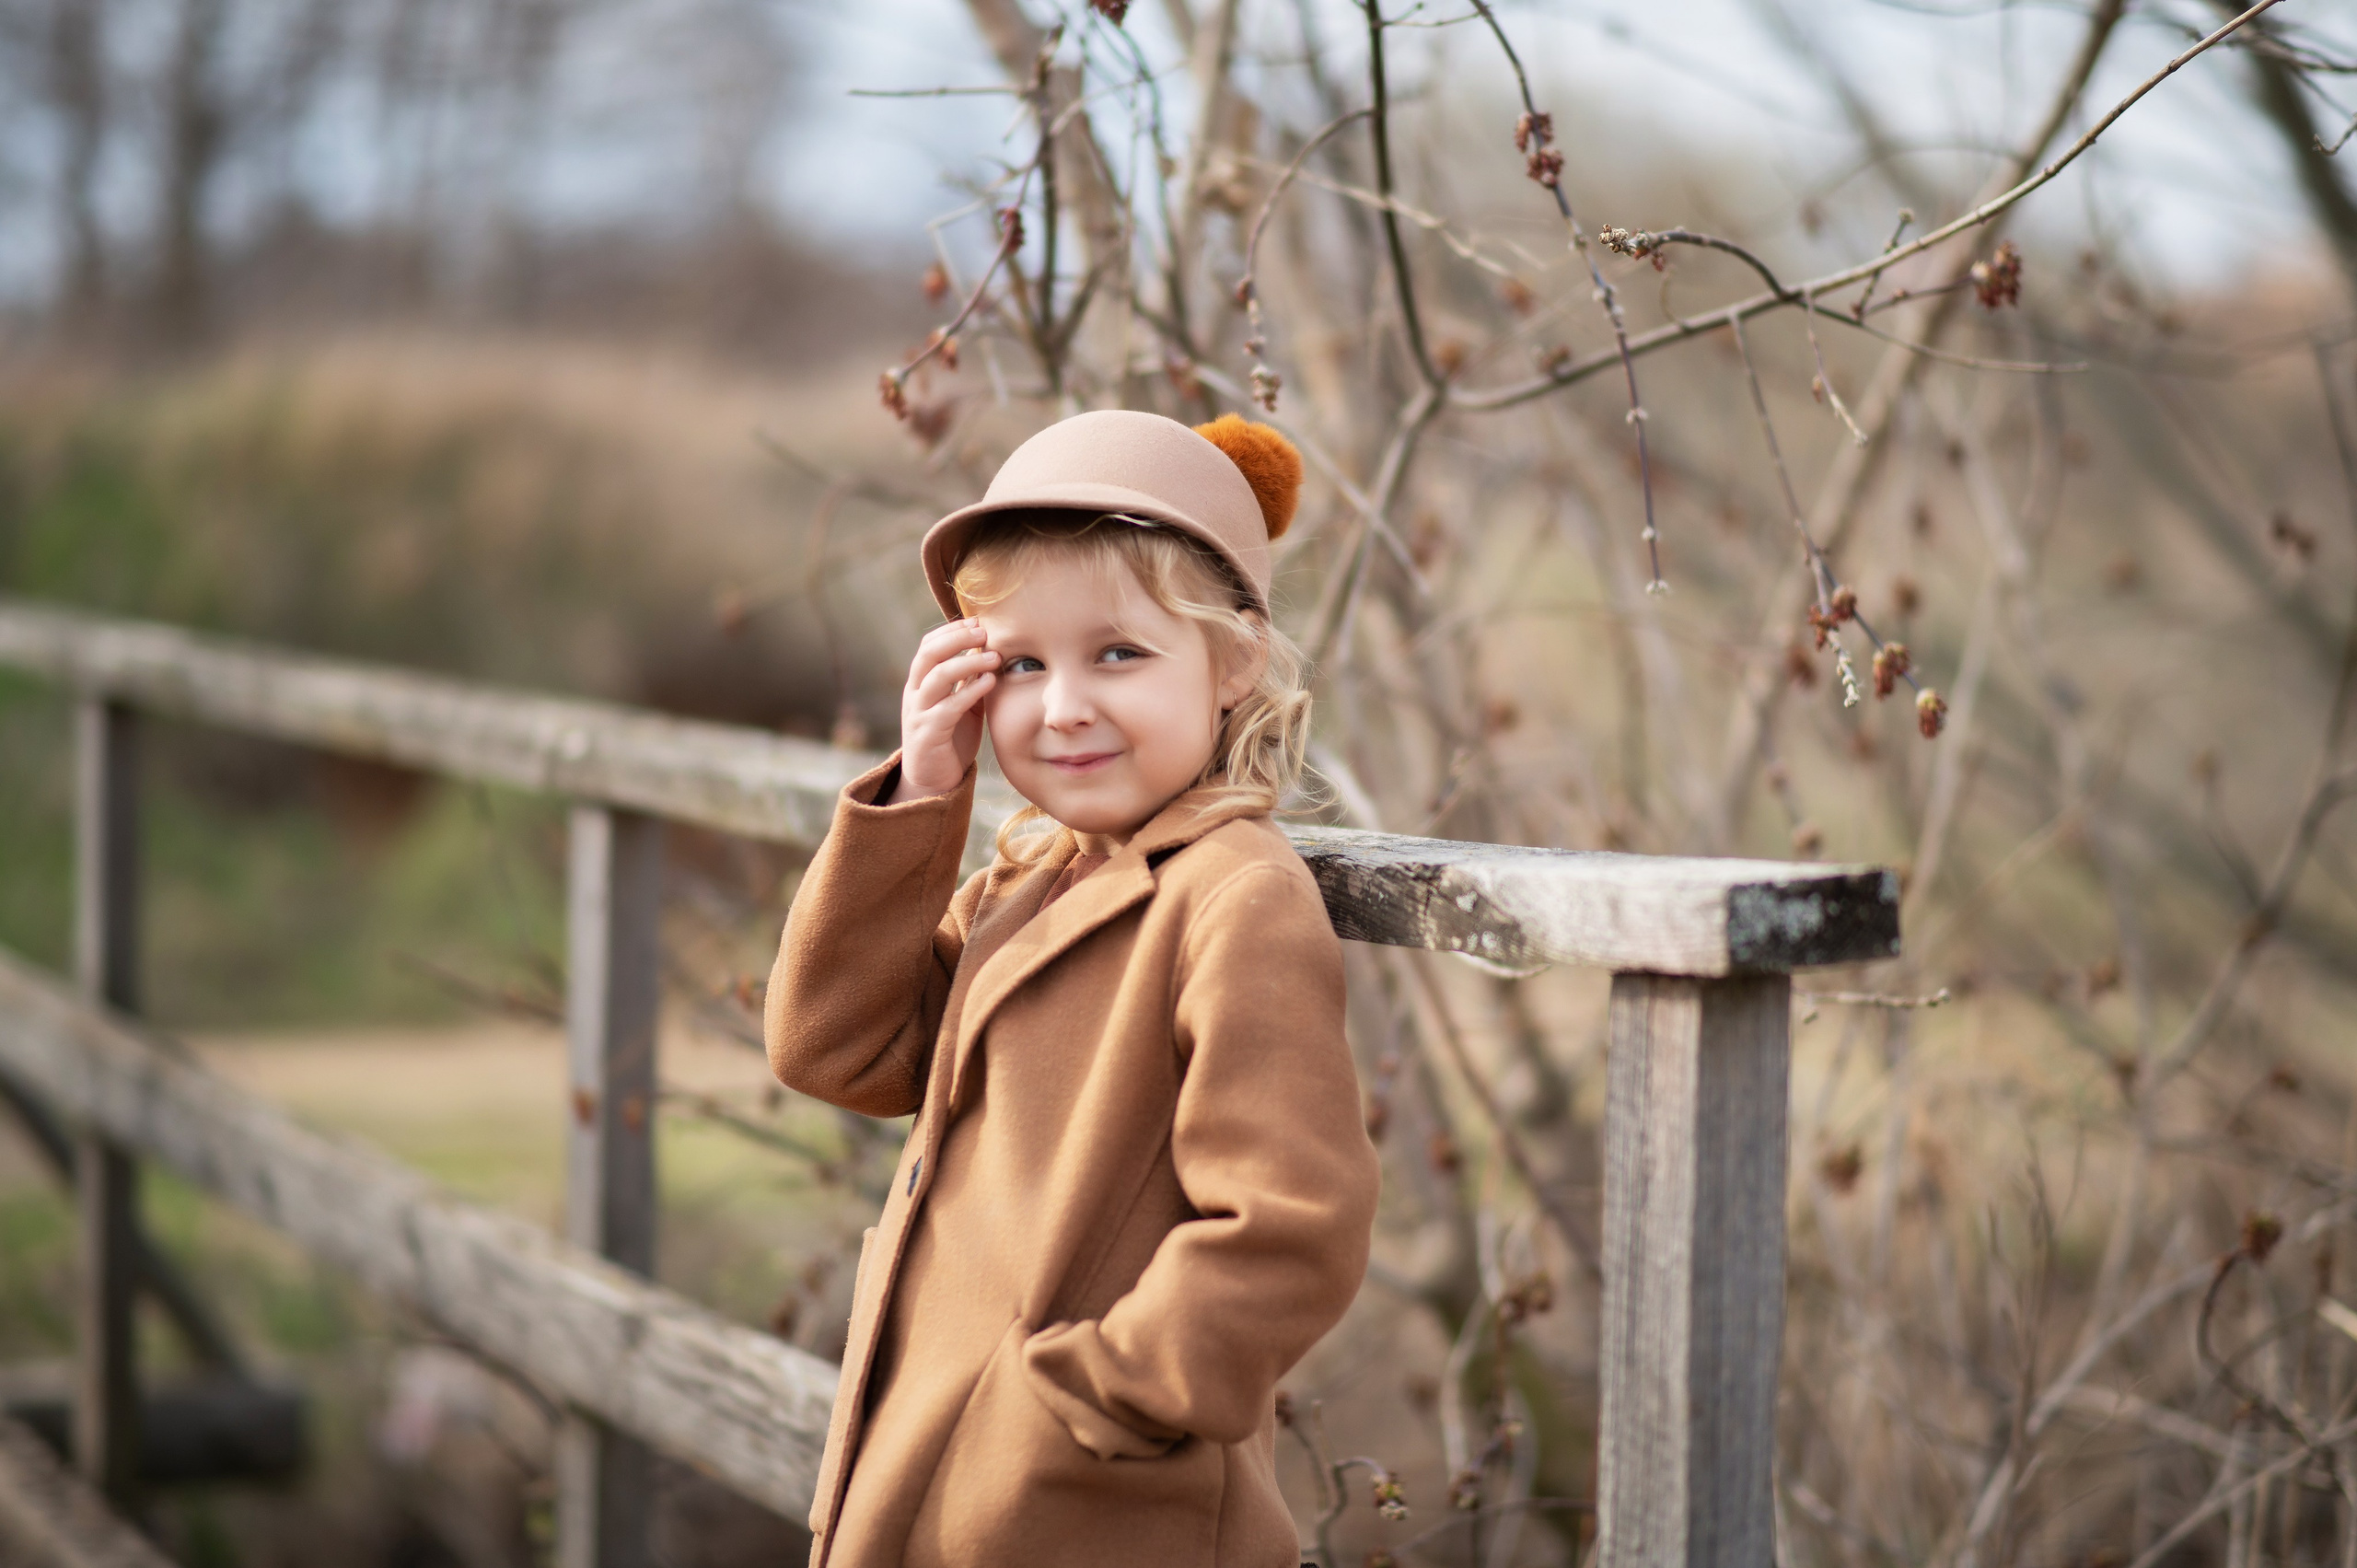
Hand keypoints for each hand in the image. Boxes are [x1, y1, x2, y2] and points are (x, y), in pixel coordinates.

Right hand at [889, 618, 998, 803]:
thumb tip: (990, 651)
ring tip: (994, 657)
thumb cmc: (950, 738)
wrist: (933, 781)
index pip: (928, 645)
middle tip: (985, 631)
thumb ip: (970, 680)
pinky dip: (970, 691)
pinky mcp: (928, 735)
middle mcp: (915, 694)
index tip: (978, 621)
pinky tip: (990, 683)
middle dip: (957, 638)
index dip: (951, 630)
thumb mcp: (962, 704)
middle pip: (928, 654)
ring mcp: (919, 713)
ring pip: (937, 677)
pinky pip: (948, 707)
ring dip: (967, 662)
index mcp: (920, 683)